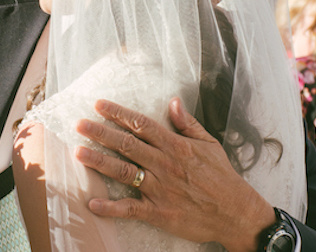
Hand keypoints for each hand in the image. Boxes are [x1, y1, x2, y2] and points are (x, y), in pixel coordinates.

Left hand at [75, 98, 274, 251]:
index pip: (141, 125)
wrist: (236, 214)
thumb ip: (188, 123)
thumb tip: (172, 101)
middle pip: (127, 144)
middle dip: (101, 133)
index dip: (118, 113)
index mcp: (175, 146)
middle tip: (79, 124)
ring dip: (100, 162)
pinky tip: (93, 203)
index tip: (99, 105)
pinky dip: (111, 208)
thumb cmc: (223, 178)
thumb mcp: (210, 144)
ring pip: (124, 172)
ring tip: (79, 153)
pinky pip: (131, 209)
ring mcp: (160, 189)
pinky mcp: (159, 212)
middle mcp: (164, 165)